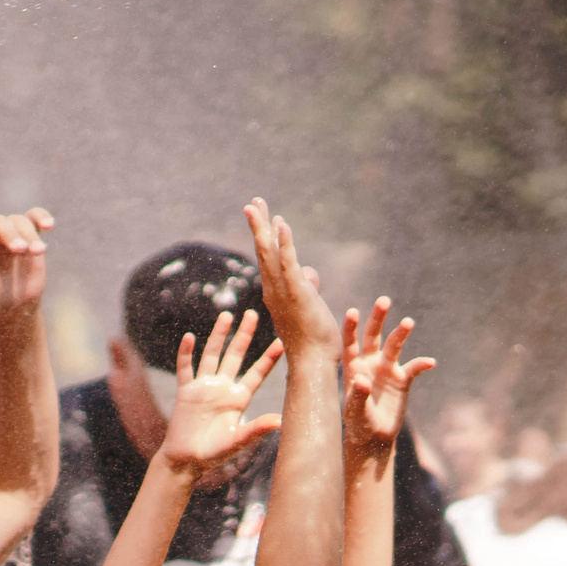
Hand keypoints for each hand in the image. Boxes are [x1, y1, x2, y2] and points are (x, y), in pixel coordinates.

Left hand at [0, 209, 53, 318]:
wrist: (12, 305)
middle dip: (10, 234)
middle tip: (20, 250)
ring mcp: (10, 230)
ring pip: (19, 221)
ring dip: (29, 234)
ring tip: (37, 251)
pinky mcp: (29, 233)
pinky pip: (34, 217)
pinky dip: (41, 217)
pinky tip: (48, 225)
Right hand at [160, 312, 284, 477]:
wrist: (186, 461)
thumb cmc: (214, 454)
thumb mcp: (237, 442)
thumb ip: (255, 430)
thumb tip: (280, 421)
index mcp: (239, 398)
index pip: (257, 373)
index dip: (269, 357)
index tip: (282, 340)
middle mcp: (223, 388)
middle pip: (235, 355)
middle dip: (244, 335)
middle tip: (254, 313)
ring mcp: (204, 387)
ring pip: (212, 355)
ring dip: (218, 335)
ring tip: (226, 316)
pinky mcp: (186, 391)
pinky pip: (185, 368)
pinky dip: (186, 353)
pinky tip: (188, 337)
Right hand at [242, 199, 335, 355]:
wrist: (313, 362)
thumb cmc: (313, 340)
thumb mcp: (311, 306)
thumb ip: (308, 286)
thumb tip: (308, 271)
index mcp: (276, 292)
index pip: (270, 258)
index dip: (267, 236)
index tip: (267, 217)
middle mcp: (274, 288)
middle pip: (264, 250)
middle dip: (258, 224)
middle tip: (253, 203)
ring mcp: (283, 290)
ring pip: (269, 253)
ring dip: (262, 227)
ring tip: (256, 205)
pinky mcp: (296, 292)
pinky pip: (288, 262)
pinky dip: (284, 242)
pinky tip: (281, 223)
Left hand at [342, 299, 434, 456]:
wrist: (374, 436)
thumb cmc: (358, 422)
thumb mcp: (355, 411)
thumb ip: (357, 396)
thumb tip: (361, 380)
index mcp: (353, 366)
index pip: (350, 342)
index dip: (351, 327)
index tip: (352, 312)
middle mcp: (370, 362)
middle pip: (374, 335)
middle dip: (378, 318)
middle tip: (383, 301)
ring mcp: (387, 369)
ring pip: (394, 346)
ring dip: (401, 334)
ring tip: (408, 322)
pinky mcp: (402, 380)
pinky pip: (414, 368)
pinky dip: (422, 364)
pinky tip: (430, 362)